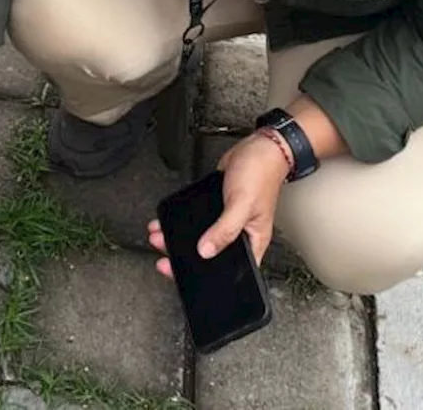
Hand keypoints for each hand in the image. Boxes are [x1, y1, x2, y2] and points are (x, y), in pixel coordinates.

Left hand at [146, 132, 290, 276]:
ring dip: (179, 238)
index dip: (208, 275)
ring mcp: (226, 221)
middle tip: (164, 258)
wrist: (258, 147)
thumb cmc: (262, 173)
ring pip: (200, 237)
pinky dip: (181, 221)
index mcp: (252, 241)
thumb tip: (206, 250)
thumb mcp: (242, 205)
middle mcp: (239, 234)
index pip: (230, 270)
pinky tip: (168, 220)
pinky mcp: (215, 207)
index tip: (183, 275)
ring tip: (160, 237)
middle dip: (185, 257)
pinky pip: (196, 219)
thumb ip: (225, 229)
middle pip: (210, 255)